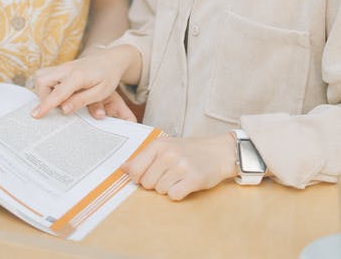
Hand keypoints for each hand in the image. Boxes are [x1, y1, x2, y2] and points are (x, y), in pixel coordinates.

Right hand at [31, 45, 139, 117]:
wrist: (112, 59)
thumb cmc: (108, 76)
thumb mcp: (101, 92)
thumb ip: (81, 101)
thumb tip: (63, 109)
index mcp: (77, 76)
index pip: (57, 93)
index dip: (45, 105)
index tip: (35, 115)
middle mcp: (67, 68)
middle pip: (42, 79)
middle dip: (42, 96)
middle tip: (54, 106)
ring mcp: (63, 66)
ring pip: (42, 75)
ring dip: (44, 90)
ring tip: (57, 100)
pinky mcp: (63, 67)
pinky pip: (48, 75)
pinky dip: (48, 85)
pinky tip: (60, 93)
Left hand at [122, 133, 237, 200]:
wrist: (219, 152)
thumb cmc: (189, 150)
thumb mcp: (165, 147)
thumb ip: (144, 158)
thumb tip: (122, 168)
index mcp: (158, 145)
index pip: (135, 170)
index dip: (139, 178)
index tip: (148, 175)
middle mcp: (168, 154)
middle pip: (147, 183)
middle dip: (155, 183)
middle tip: (169, 174)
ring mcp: (181, 166)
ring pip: (160, 191)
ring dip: (168, 188)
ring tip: (179, 177)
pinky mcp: (193, 179)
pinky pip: (174, 196)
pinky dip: (178, 193)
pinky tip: (186, 184)